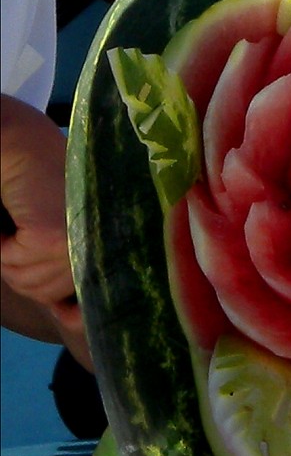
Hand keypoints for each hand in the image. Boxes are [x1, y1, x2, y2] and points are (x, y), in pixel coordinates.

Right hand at [0, 96, 82, 346]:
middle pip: (46, 291)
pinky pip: (13, 264)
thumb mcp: (65, 230)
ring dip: (12, 259)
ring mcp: (78, 242)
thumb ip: (70, 266)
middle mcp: (104, 245)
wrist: (21, 142)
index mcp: (115, 245)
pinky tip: (10, 219)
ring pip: (28, 281)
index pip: (90, 297)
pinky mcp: (51, 237)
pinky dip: (1, 246)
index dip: (68, 303)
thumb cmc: (42, 183)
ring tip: (20, 224)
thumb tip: (69, 313)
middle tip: (23, 234)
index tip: (65, 303)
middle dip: (24, 269)